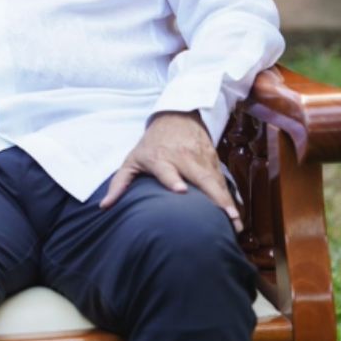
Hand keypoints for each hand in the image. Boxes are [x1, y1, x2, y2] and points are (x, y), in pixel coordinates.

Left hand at [99, 111, 242, 232]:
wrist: (176, 116)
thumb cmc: (151, 144)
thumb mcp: (132, 160)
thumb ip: (120, 183)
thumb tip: (104, 207)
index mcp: (160, 159)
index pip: (167, 170)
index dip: (173, 180)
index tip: (180, 190)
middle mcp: (183, 158)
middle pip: (201, 178)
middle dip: (215, 198)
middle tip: (227, 218)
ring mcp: (201, 158)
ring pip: (216, 181)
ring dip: (227, 202)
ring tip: (236, 223)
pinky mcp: (213, 159)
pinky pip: (222, 180)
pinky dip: (230, 197)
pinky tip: (236, 214)